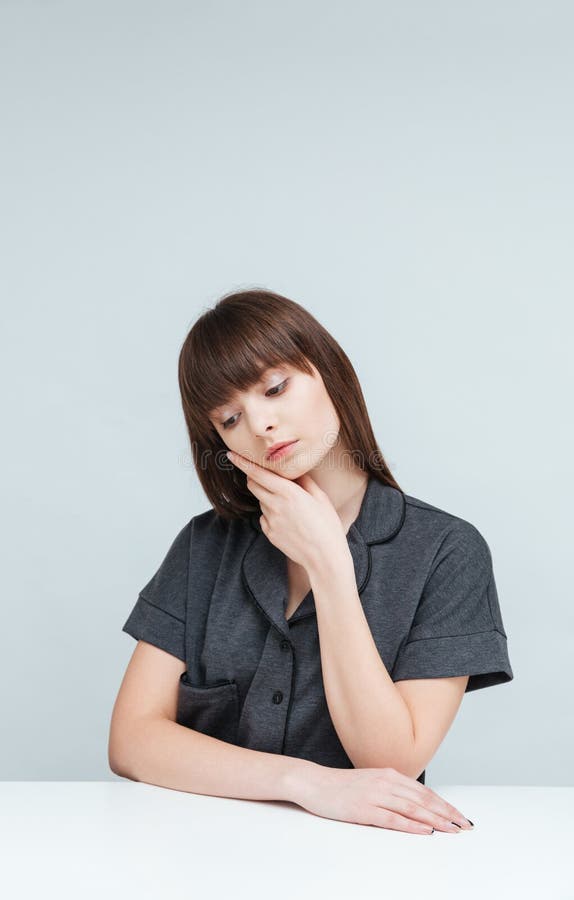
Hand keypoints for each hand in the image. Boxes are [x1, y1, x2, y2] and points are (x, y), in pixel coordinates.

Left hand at [226, 449, 347, 571]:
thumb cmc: (327, 526)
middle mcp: (275, 505)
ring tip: (291, 507)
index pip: (258, 474)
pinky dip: (271, 514)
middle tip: (267, 477)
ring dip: (268, 497)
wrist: (324, 558)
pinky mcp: (269, 533)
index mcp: (289, 493)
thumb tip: (294, 471)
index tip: (231, 455)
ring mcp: (270, 521)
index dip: (242, 463)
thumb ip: (304, 481)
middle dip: (255, 478)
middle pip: (253, 485)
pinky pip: (264, 517)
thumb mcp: (321, 498)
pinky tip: (288, 521)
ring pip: (261, 501)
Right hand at [294, 765, 473, 834]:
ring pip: (413, 809)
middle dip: (447, 813)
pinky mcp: (365, 809)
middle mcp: (386, 782)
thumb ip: (392, 791)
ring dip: (436, 820)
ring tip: (452, 830)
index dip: (445, 805)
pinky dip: (412, 825)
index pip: (425, 792)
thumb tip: (415, 805)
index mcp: (390, 775)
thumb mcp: (372, 783)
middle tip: (465, 826)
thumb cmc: (343, 786)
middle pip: (423, 800)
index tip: (461, 816)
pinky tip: (425, 831)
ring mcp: (376, 795)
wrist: (315, 783)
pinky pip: (393, 819)